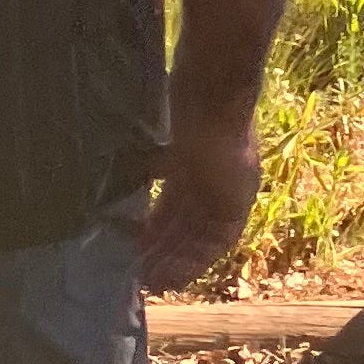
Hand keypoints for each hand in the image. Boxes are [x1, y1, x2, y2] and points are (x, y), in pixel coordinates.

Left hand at [140, 107, 263, 291]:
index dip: (189, 267)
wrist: (213, 80)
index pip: (213, 246)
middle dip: (168, 252)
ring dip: (157, 232)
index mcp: (236, 200)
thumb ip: (213, 219)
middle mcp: (221, 187)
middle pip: (192, 230)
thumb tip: (196, 255)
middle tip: (137, 272)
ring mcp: (201, 167)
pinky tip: (127, 212)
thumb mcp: (230, 185)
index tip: (160, 282)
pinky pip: (165, 185)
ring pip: (177, 210)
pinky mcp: (182, 149)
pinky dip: (151, 200)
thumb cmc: (223, 135)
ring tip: (131, 250)